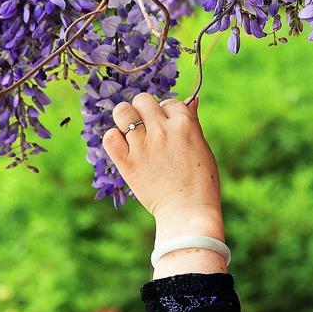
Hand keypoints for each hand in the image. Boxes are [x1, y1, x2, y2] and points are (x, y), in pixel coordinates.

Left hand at [102, 93, 222, 226]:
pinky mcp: (127, 162)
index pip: (170, 102)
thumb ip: (192, 124)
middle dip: (145, 111)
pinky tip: (124, 148)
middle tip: (148, 128)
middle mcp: (163, 130)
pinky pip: (109, 137)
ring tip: (132, 132)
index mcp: (185, 125)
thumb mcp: (202, 148)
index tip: (169, 127)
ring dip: (125, 118)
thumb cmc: (201, 183)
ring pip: (122, 112)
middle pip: (143, 100)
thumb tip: (190, 102)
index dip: (168, 113)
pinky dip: (114, 139)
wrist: (188, 212)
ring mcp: (143, 146)